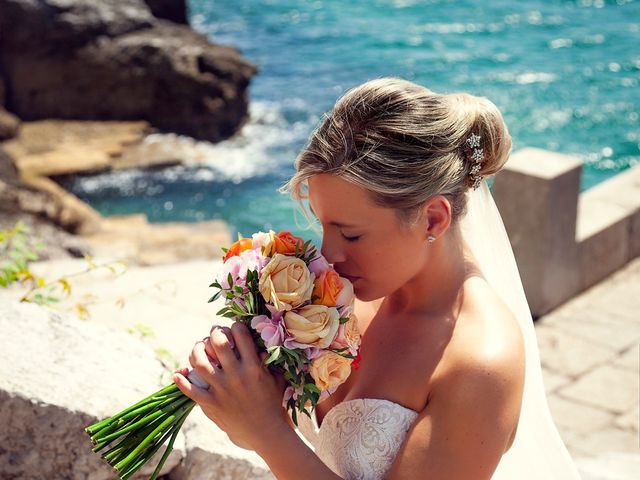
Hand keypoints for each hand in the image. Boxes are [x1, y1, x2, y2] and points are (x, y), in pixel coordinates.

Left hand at [174, 322, 287, 451]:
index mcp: (253, 366)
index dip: (235, 326)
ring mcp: (221, 390)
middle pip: (218, 343)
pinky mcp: (211, 404)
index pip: (240, 335)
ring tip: (198, 348)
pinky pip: (191, 391)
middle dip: (214, 333)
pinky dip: (181, 381)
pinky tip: (178, 374)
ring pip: (200, 363)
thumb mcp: (275, 378)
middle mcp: (236, 375)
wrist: (266, 432)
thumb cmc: (273, 403)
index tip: (234, 328)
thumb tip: (258, 346)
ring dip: (196, 351)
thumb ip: (267, 361)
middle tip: (214, 333)